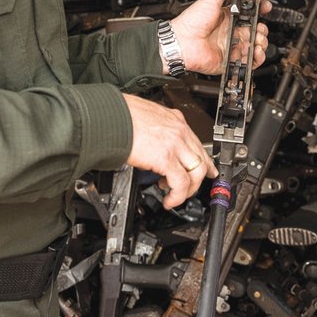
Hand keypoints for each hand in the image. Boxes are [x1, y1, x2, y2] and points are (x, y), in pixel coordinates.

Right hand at [124, 94, 216, 208]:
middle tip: (191, 189)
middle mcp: (178, 130)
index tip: (208, 169)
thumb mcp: (146, 118)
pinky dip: (178, 196)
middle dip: (199, 178)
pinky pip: (181, 183)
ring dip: (188, 189)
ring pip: (197, 172)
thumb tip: (151, 146)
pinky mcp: (166, 158)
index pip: (197, 142)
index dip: (204, 160)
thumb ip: (155, 132)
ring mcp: (175, 144)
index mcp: (174, 120)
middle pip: (201, 159)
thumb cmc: (119, 116)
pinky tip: (169, 200)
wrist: (108, 117)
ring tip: (175, 197)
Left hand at [168, 0, 270, 75]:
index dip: (260, 11)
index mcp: (228, 16)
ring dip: (261, 42)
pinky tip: (255, 51)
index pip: (250, 13)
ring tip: (258, 39)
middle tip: (260, 27)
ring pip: (254, 45)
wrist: (182, 42)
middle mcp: (231, 31)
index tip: (266, 7)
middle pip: (255, 30)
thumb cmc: (192, 22)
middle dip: (262, 28)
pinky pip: (248, 61)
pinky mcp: (230, 60)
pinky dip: (256, 57)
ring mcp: (231, 46)